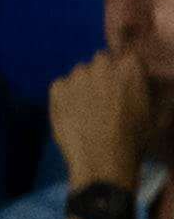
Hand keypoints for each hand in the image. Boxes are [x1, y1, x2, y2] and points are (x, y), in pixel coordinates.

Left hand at [52, 48, 160, 194]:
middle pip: (102, 62)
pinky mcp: (57, 88)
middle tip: (107, 99)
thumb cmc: (135, 139)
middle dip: (104, 75)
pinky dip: (66, 95)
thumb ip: (159, 93)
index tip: (125, 87)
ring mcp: (77, 76)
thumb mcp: (157, 116)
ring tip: (90, 110)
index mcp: (129, 68)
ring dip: (85, 84)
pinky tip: (74, 114)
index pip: (127, 58)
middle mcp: (102, 65)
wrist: (103, 160)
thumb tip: (161, 85)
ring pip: (81, 73)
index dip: (126, 72)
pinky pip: (62, 86)